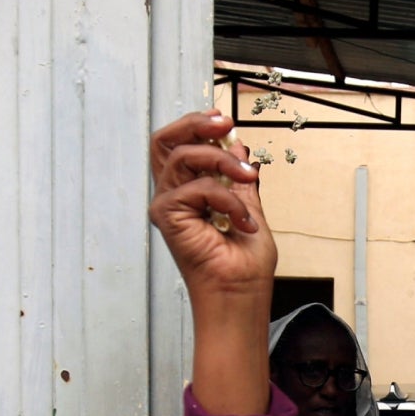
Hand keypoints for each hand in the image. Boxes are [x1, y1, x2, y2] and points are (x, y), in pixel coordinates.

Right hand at [150, 111, 274, 300]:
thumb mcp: (249, 207)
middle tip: (225, 125)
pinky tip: (241, 220)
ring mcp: (167, 205)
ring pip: (184, 156)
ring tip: (247, 178)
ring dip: (223, 162)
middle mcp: (172, 195)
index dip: (197, 125)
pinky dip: (227, 198)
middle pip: (165, 141)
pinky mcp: (167, 216)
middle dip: (196, 124)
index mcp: (188, 192)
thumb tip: (237, 144)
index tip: (226, 121)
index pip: (178, 144)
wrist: (241, 294)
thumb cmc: (244, 265)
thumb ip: (238, 178)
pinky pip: (198, 187)